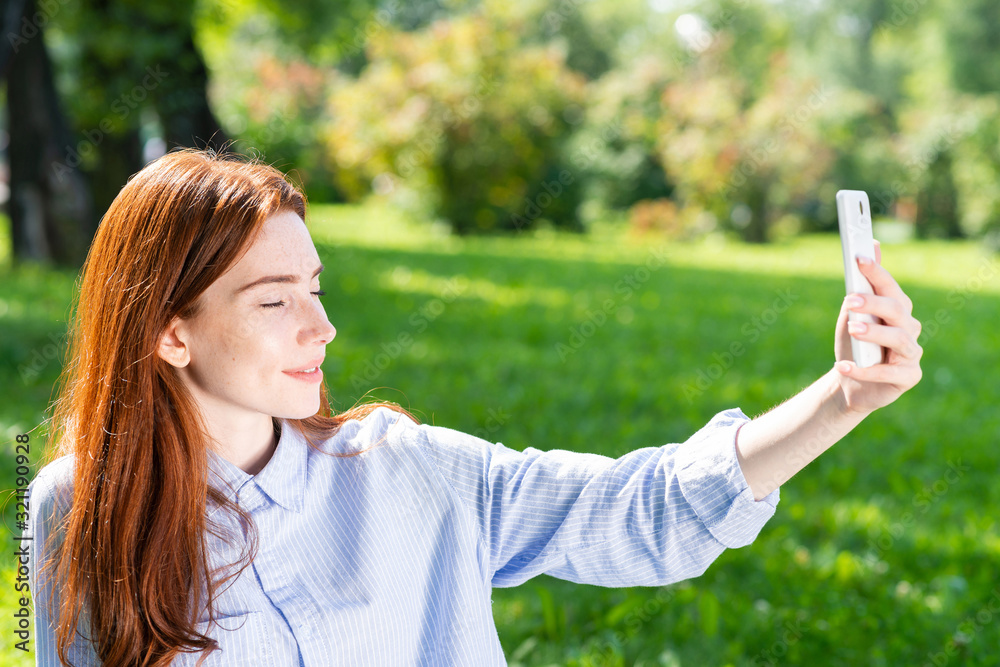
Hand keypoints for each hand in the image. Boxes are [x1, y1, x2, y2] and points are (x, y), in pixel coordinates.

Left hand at [833, 240, 922, 414]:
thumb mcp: (852, 315)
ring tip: (852, 330)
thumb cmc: (854, 345)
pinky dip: (863, 369)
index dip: (877, 272)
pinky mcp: (909, 377)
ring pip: (898, 338)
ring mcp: (912, 353)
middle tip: (850, 300)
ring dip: (873, 333)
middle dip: (874, 303)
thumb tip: (871, 246)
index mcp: (898, 310)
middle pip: (898, 310)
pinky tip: (842, 365)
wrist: (850, 383)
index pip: (891, 287)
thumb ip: (860, 286)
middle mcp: (910, 328)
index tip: (858, 259)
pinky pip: (887, 372)